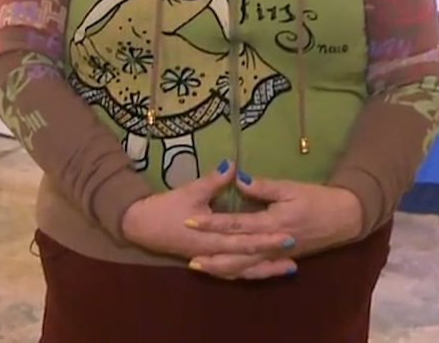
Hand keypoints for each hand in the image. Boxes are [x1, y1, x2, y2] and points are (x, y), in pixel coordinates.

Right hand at [120, 161, 297, 280]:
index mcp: (211, 237)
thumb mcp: (191, 191)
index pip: (244, 239)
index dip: (266, 237)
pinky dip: (249, 273)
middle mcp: (214, 253)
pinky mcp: (209, 262)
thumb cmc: (167, 208)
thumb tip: (232, 166)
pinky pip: (233, 273)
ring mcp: (212, 260)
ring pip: (243, 270)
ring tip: (290, 268)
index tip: (287, 232)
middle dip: (272, 253)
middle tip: (295, 247)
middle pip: (248, 257)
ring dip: (266, 269)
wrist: (143, 227)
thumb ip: (213, 181)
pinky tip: (264, 271)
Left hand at [185, 175, 363, 260]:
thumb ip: (262, 187)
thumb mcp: (290, 188)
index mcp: (271, 223)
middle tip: (188, 257)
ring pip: (245, 267)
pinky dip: (239, 273)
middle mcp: (271, 244)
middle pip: (236, 253)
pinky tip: (225, 272)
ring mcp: (276, 255)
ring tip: (199, 267)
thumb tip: (236, 179)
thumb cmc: (316, 199)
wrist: (343, 218)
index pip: (235, 224)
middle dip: (212, 256)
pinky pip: (257, 270)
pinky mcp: (280, 259)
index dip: (210, 223)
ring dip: (222, 268)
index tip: (189, 221)